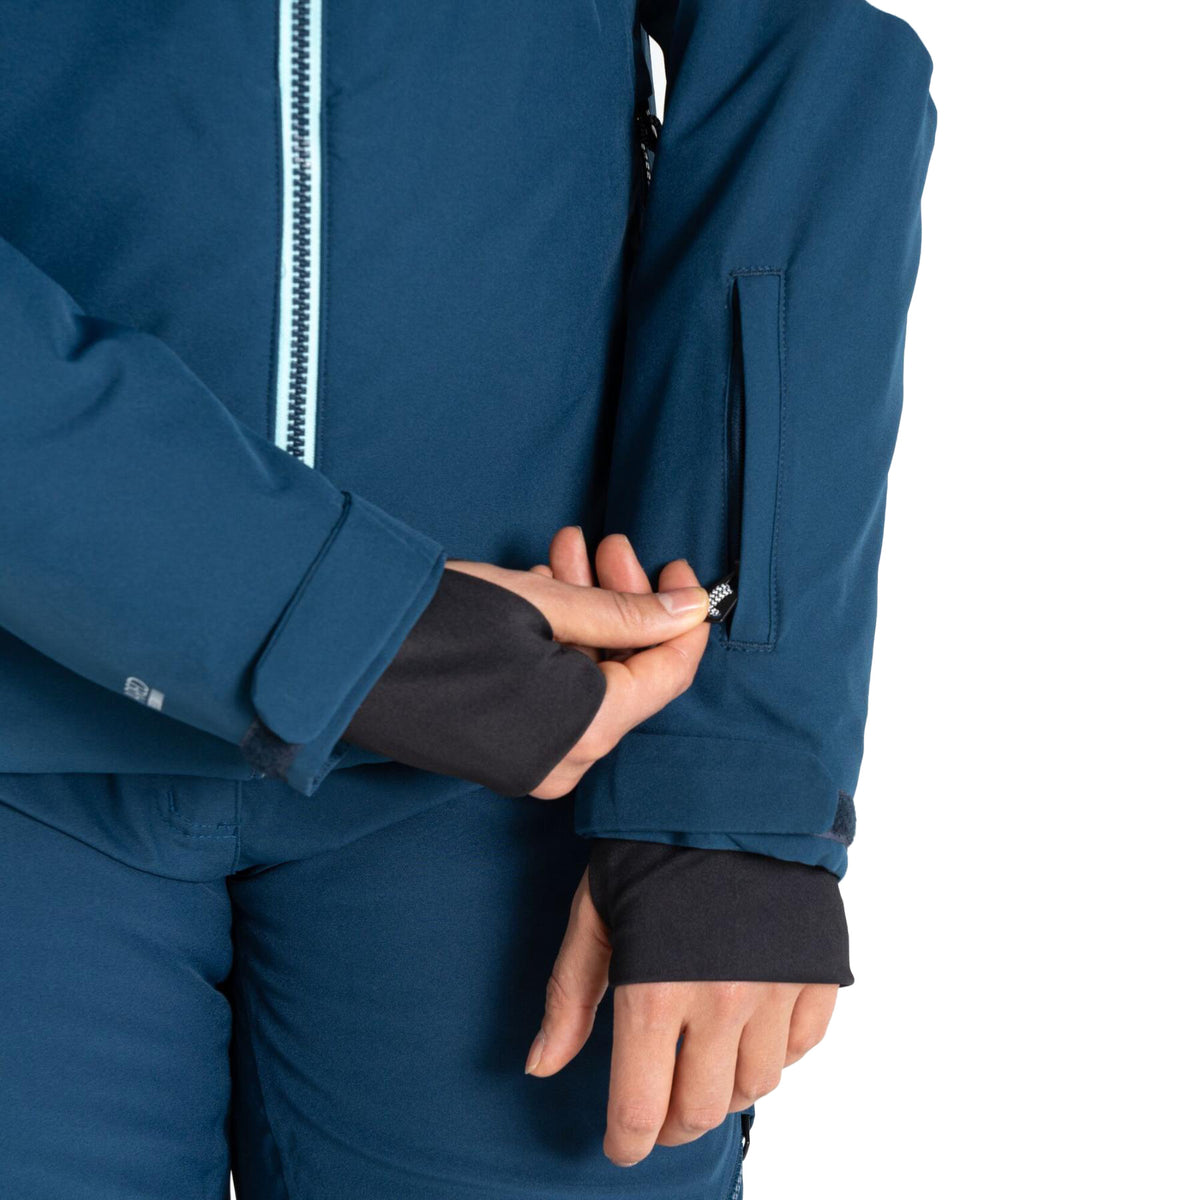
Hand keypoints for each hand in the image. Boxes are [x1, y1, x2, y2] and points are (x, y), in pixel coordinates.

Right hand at [448, 528, 710, 798]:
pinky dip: (557, 643)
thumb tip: (691, 609)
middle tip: (609, 548)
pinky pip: (555, 695)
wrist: (341, 655)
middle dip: (625, 603)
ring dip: (588, 614)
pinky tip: (541, 589)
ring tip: (568, 553)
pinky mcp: (504, 749)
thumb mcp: (543, 604)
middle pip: (628, 675)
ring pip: (589, 679)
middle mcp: (564, 760)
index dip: (683, 618)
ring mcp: (532, 761)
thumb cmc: (436, 625)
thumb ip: (626, 613)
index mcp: (584, 731)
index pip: (668, 676)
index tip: (679, 571)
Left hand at [520, 530, 837, 1164]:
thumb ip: (570, 994)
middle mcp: (720, 1004)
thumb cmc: (652, 843)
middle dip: (674, 1119)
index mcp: (655, 991)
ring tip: (703, 1052)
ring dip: (724, 1084)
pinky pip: (802, 1048)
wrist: (736, 785)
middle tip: (660, 1102)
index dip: (627, 1141)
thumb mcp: (594, 910)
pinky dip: (776, 1050)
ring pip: (754, 1086)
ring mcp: (775, 992)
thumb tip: (542, 1067)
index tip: (623, 1144)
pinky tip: (751, 1021)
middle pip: (700, 1110)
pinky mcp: (817, 974)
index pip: (642, 1108)